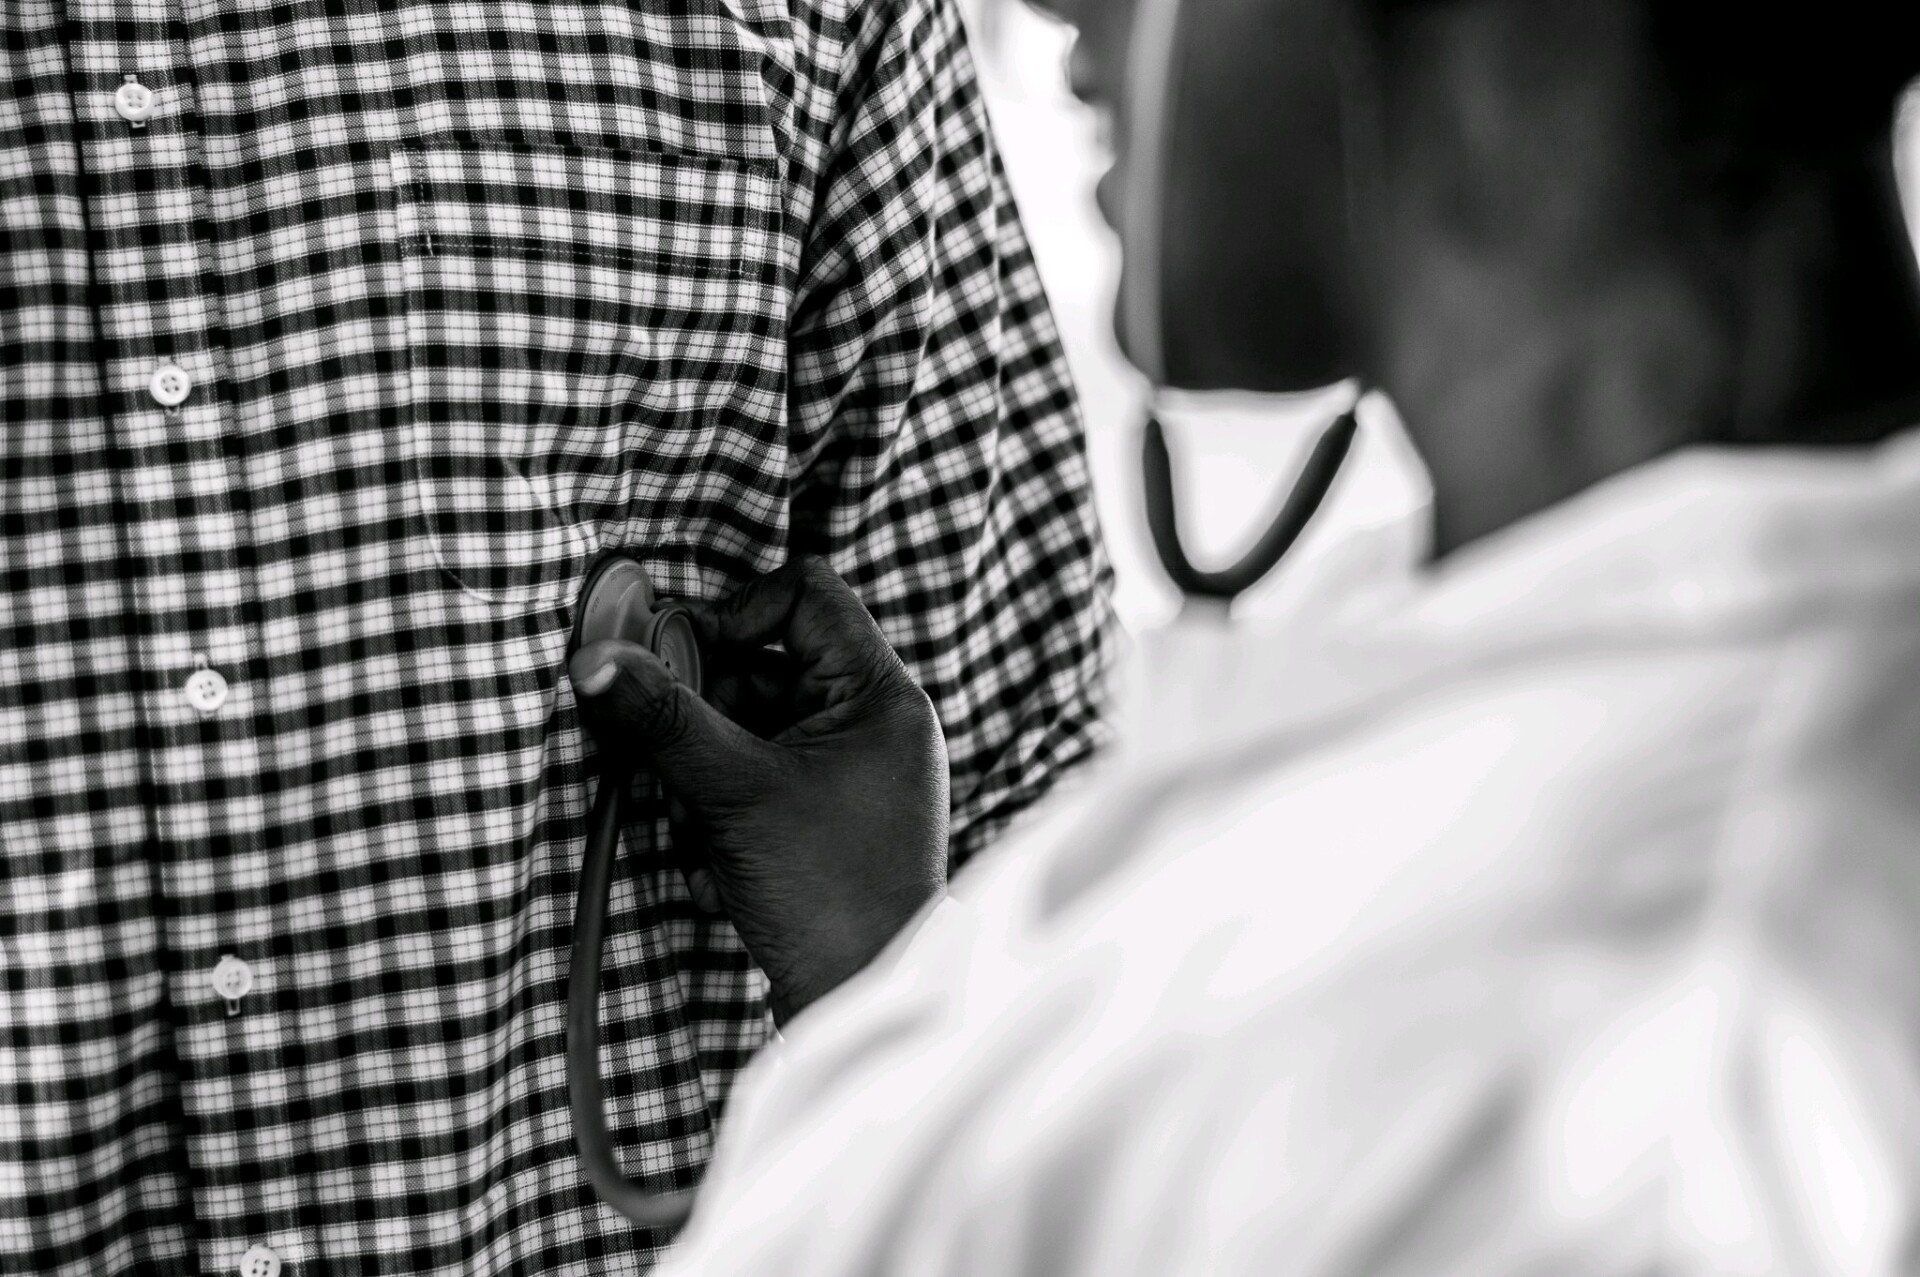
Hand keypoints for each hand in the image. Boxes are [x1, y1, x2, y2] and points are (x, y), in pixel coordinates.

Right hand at [570, 557, 949, 1022]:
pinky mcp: (816, 818)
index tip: (677, 655)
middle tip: (664, 745)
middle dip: (701, 704)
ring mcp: (844, 773)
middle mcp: (871, 724)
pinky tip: (712, 864)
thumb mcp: (734, 793)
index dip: (734, 610)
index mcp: (880, 695)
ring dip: (700, 765)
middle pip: (762, 661)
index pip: (807, 593)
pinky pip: (749, 778)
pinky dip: (716, 809)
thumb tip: (596, 659)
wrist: (861, 1004)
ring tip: (695, 822)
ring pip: (745, 725)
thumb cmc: (827, 895)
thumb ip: (665, 719)